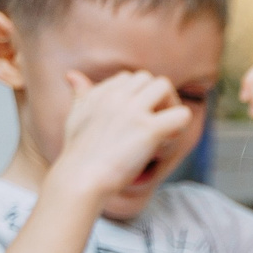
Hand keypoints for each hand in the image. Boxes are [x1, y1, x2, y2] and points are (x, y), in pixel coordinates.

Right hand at [51, 70, 193, 200]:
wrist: (81, 177)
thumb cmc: (78, 153)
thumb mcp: (76, 117)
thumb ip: (80, 95)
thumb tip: (72, 75)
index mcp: (101, 92)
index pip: (128, 78)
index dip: (138, 95)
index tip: (139, 115)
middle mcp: (117, 97)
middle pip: (148, 79)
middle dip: (157, 97)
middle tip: (158, 120)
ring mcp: (133, 112)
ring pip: (164, 87)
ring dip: (170, 105)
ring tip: (165, 128)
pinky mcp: (148, 130)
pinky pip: (181, 114)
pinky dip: (181, 124)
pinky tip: (170, 138)